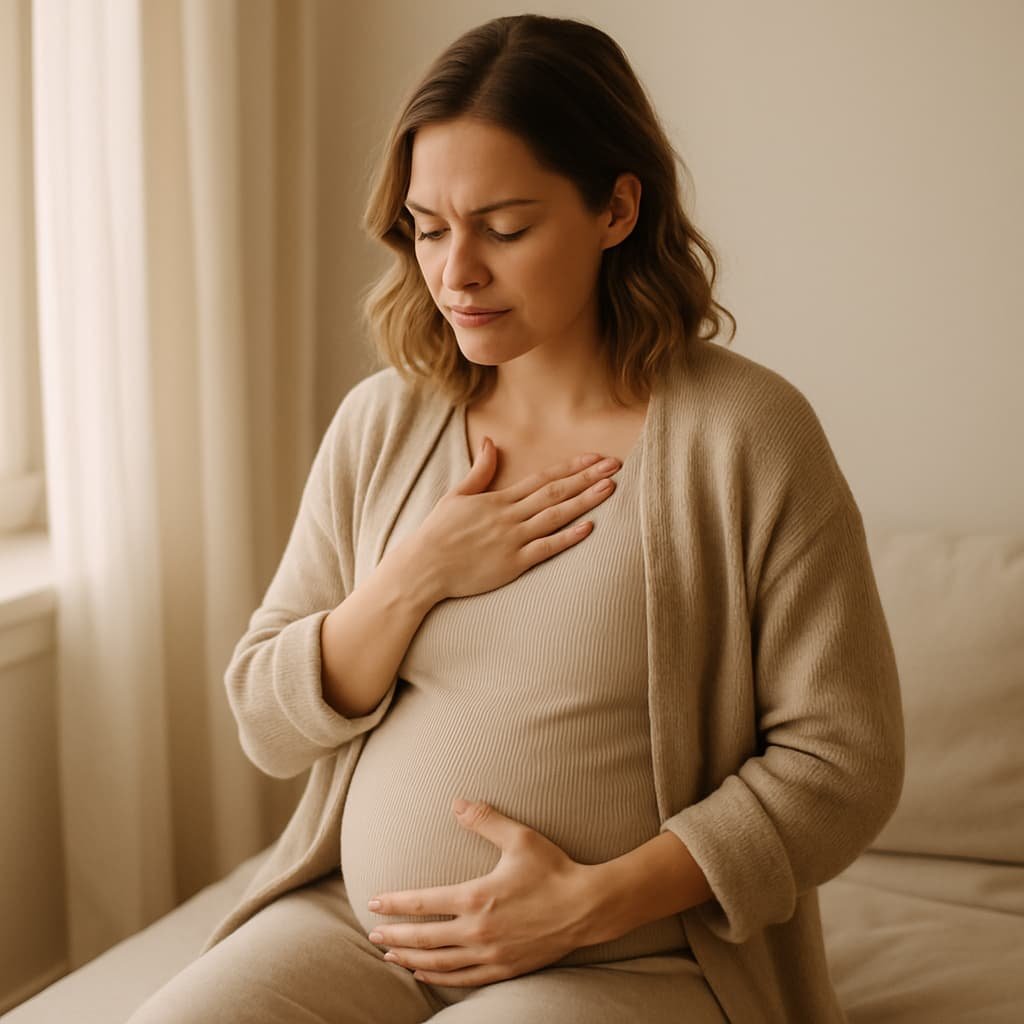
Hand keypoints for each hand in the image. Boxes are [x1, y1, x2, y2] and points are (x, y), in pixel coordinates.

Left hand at [364, 799, 601, 985]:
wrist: (587, 906)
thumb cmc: (553, 869)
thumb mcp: (519, 837)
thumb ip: (484, 820)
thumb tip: (456, 802)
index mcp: (476, 897)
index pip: (422, 902)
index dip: (394, 903)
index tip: (373, 901)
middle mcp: (478, 930)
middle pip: (423, 938)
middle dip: (394, 936)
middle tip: (373, 934)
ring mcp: (491, 953)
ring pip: (439, 963)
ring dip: (411, 959)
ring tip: (390, 956)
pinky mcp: (505, 968)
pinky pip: (464, 978)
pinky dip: (439, 978)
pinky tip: (425, 974)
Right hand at [412, 439, 620, 601]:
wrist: (423, 566)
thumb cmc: (438, 532)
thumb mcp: (456, 495)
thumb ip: (480, 470)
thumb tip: (492, 441)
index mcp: (498, 499)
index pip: (542, 478)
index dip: (571, 467)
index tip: (595, 458)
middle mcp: (509, 516)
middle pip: (555, 492)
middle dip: (587, 478)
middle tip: (615, 465)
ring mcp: (512, 540)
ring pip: (555, 517)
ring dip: (584, 501)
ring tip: (609, 488)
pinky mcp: (512, 564)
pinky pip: (545, 549)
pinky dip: (567, 538)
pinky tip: (589, 528)